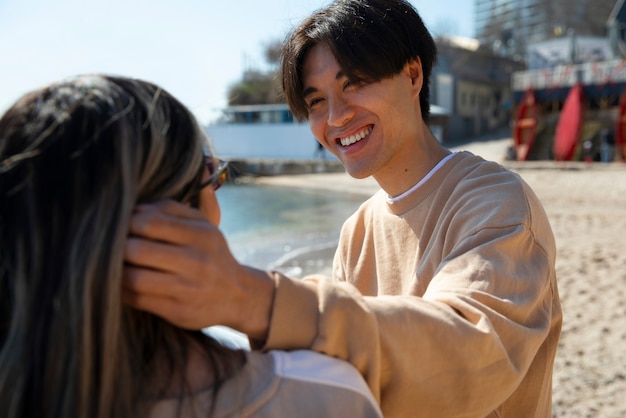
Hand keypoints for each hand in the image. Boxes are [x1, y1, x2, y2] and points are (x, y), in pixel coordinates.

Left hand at [123, 200, 274, 340]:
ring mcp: (187, 289)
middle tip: (111, 246)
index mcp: (202, 235)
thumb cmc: (212, 255)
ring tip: (112, 265)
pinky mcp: (178, 311)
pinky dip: (122, 290)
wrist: (238, 296)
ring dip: (115, 271)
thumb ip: (172, 210)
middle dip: (117, 247)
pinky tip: (121, 283)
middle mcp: (197, 261)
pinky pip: (137, 299)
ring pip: (133, 278)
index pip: (151, 223)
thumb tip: (134, 209)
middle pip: (138, 250)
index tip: (120, 225)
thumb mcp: (204, 226)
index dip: (127, 223)